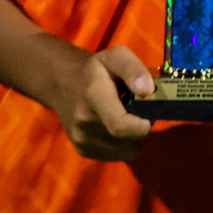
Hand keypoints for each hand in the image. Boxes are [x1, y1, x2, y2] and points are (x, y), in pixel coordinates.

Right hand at [52, 45, 154, 161]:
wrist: (62, 83)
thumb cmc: (96, 69)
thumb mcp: (115, 56)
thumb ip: (133, 69)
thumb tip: (148, 90)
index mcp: (93, 95)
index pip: (121, 126)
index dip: (143, 125)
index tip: (150, 113)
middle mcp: (84, 121)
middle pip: (127, 140)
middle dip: (142, 129)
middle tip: (141, 112)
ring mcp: (81, 139)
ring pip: (125, 151)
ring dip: (133, 138)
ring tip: (126, 118)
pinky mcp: (82, 150)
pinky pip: (116, 156)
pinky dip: (123, 145)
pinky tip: (115, 127)